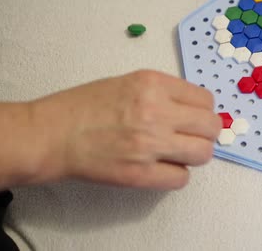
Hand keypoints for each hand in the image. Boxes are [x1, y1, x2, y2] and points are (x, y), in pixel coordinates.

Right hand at [33, 70, 221, 189]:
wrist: (50, 134)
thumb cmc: (83, 106)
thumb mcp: (127, 82)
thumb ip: (162, 92)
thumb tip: (194, 109)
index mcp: (152, 84)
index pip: (205, 99)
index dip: (202, 110)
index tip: (194, 117)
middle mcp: (155, 111)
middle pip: (210, 127)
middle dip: (204, 133)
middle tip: (190, 136)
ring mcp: (149, 144)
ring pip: (202, 154)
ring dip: (193, 154)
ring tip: (176, 152)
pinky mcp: (140, 174)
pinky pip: (181, 178)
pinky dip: (176, 174)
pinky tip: (161, 167)